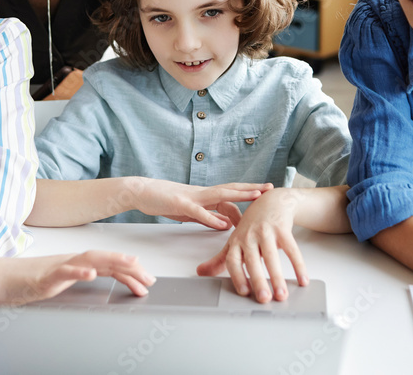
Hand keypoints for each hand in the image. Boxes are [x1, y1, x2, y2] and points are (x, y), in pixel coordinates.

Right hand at [0, 251, 154, 304]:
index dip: (129, 271)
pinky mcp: (44, 275)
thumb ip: (77, 279)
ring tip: (131, 265)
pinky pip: (63, 271)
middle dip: (129, 268)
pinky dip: (79, 272)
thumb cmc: (27, 280)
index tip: (147, 279)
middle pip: (106, 260)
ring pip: (90, 260)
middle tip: (149, 278)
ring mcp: (59, 266)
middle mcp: (71, 261)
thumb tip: (97, 281)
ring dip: (112, 261)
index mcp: (76, 264)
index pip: (108, 265)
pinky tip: (91, 274)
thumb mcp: (60, 282)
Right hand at [131, 178, 271, 230]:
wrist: (142, 191)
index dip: (248, 192)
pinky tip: (223, 225)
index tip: (265, 193)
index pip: (230, 193)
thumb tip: (224, 223)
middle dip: (251, 188)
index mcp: (205, 195)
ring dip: (239, 195)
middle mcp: (202, 193)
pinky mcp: (180, 204)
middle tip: (270, 187)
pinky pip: (199, 212)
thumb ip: (207, 216)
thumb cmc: (164, 200)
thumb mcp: (190, 211)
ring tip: (256, 197)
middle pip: (231, 188)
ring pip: (220, 194)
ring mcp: (192, 197)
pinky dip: (212, 218)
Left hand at [196, 188, 307, 303]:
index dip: (237, 276)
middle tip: (264, 299)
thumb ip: (219, 259)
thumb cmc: (251, 225)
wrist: (270, 201)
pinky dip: (298, 265)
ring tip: (282, 295)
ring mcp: (266, 231)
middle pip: (253, 261)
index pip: (233, 260)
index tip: (244, 292)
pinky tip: (303, 280)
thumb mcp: (234, 241)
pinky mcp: (282, 228)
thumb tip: (200, 273)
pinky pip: (291, 249)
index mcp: (236, 242)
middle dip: (258, 280)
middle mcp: (249, 236)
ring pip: (272, 256)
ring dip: (278, 277)